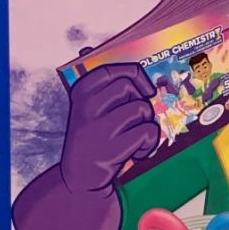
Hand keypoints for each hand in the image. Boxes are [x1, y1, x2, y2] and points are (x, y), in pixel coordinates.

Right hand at [60, 59, 161, 193]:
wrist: (79, 180)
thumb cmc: (92, 139)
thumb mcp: (87, 110)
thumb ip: (96, 83)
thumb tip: (86, 49)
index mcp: (80, 93)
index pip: (111, 69)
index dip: (134, 74)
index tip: (144, 88)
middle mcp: (86, 107)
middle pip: (128, 87)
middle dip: (140, 102)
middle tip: (136, 119)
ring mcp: (97, 128)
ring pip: (141, 109)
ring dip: (146, 124)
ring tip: (134, 138)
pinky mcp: (111, 149)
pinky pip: (147, 132)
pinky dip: (149, 144)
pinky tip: (138, 152)